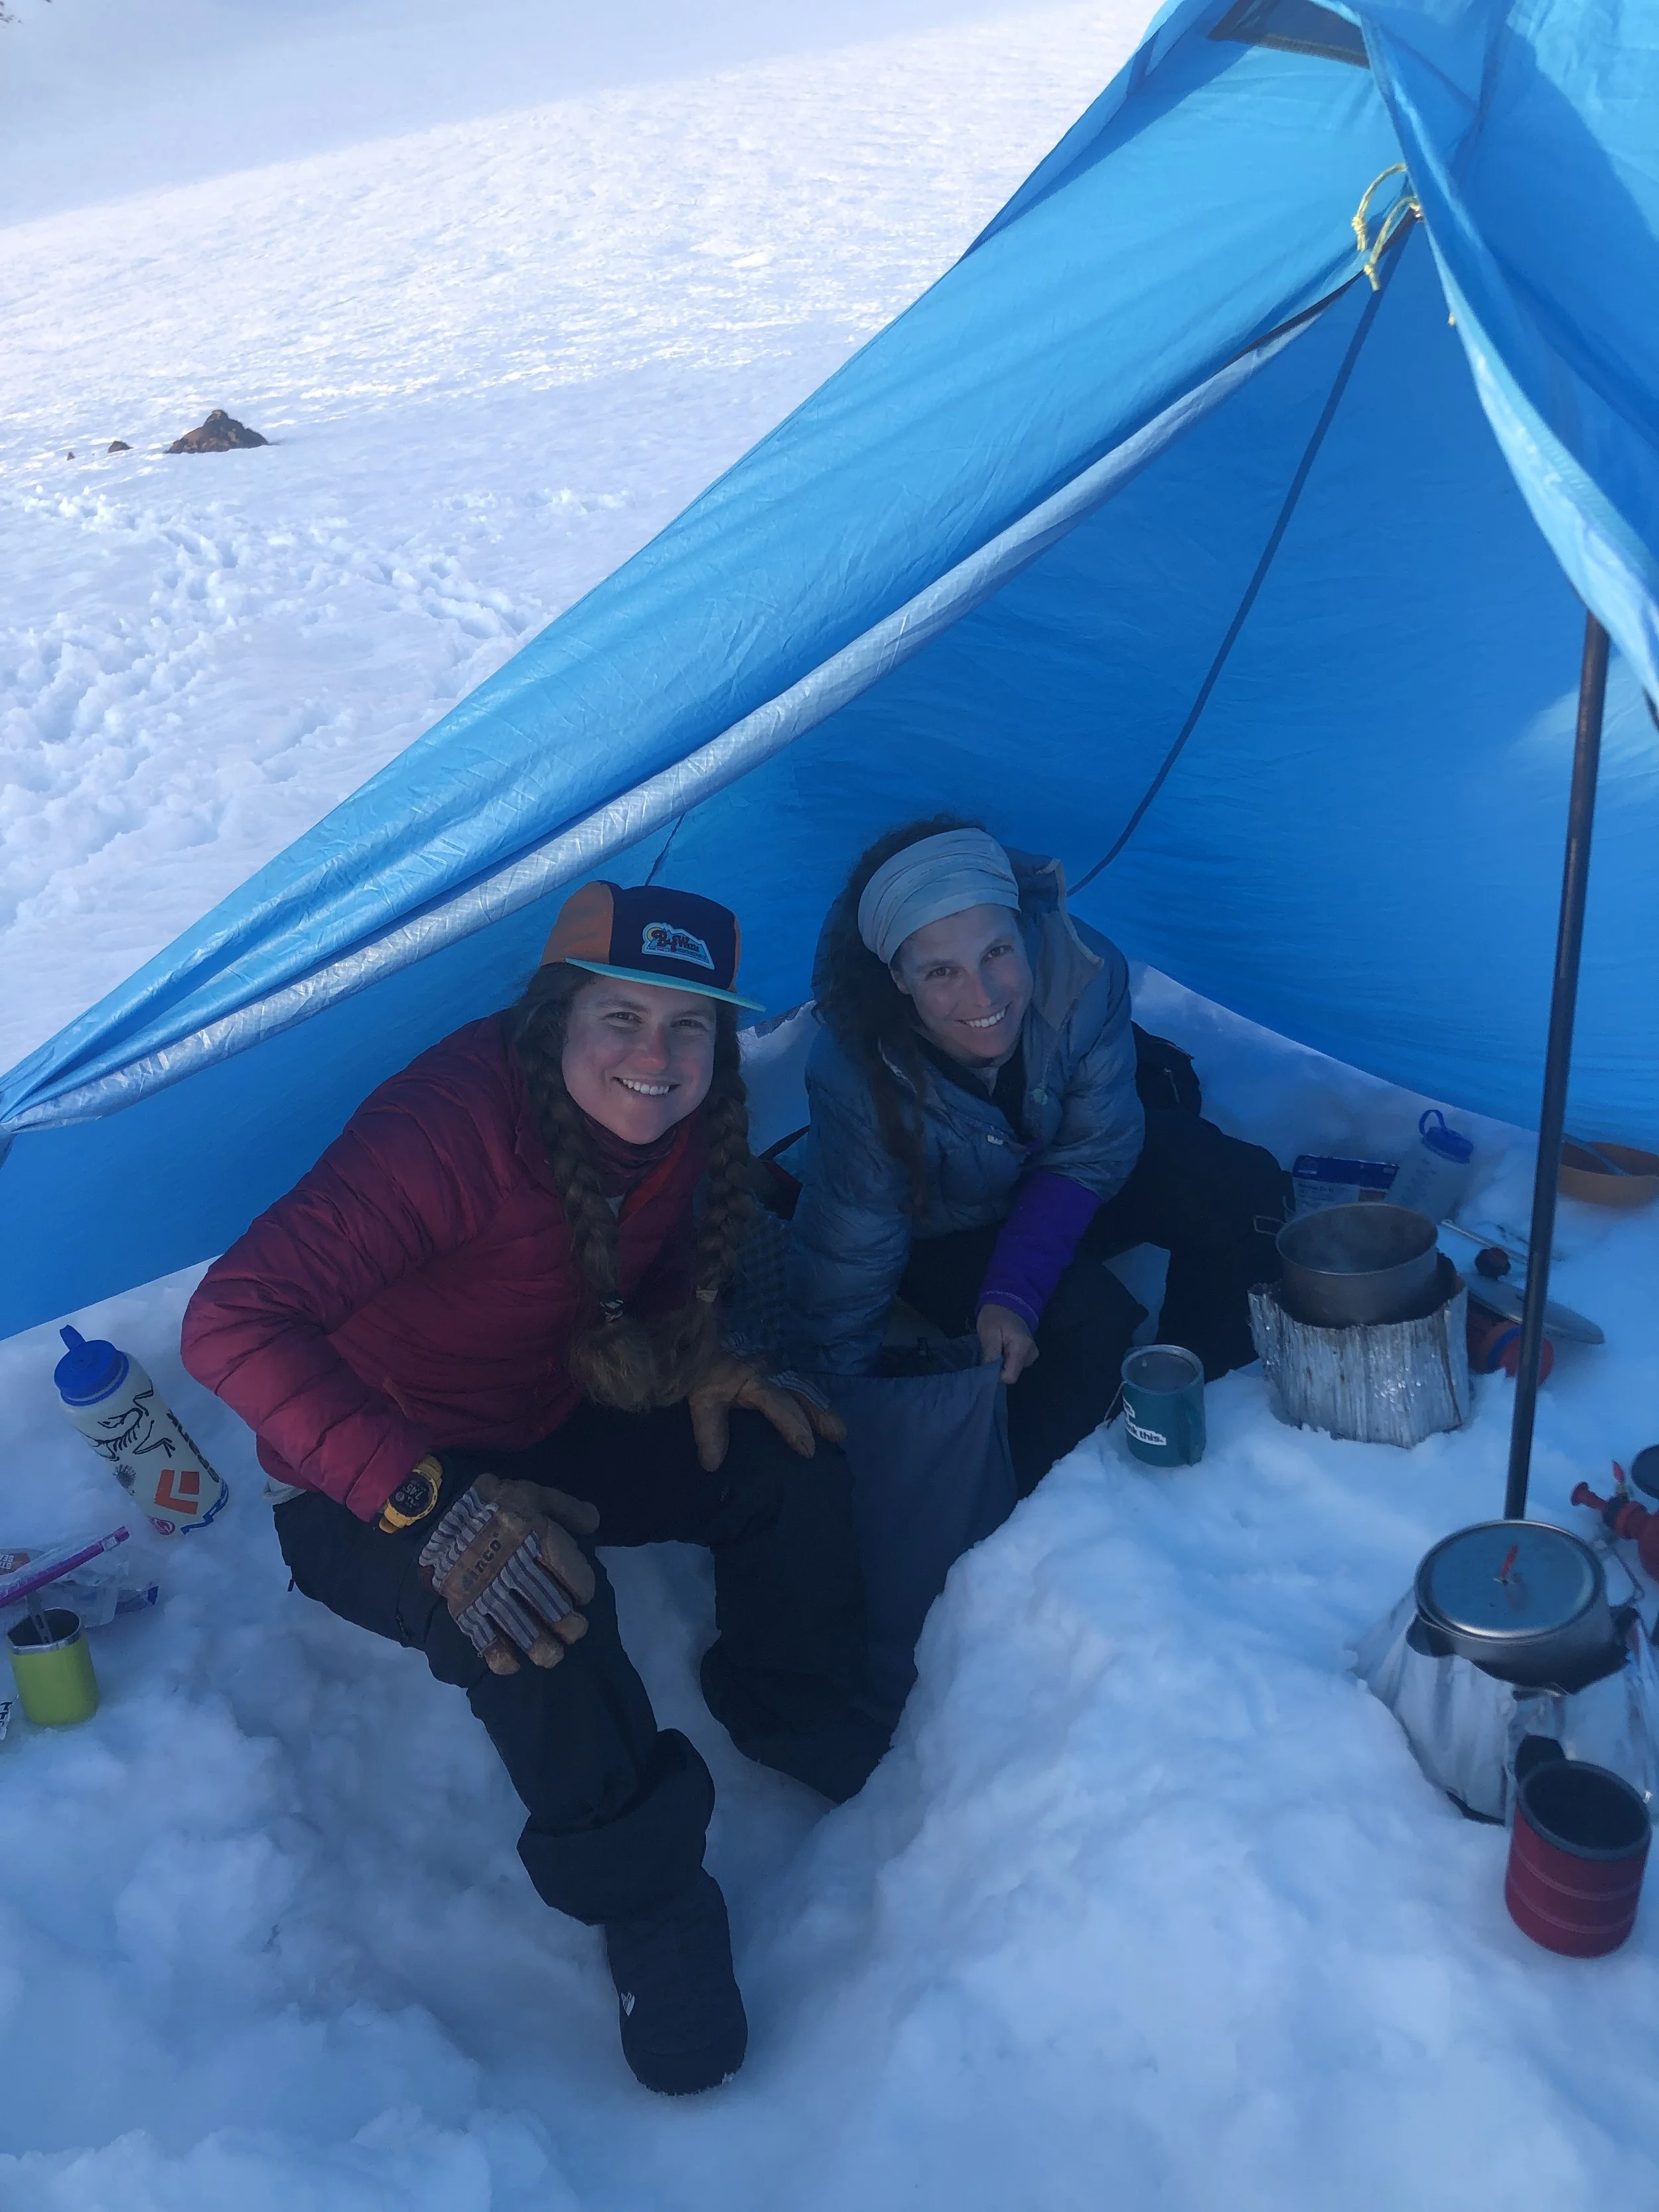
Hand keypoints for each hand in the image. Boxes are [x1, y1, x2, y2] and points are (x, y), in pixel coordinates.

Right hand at [419, 1474, 599, 1675]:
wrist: (439, 1507)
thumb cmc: (493, 1501)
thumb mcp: (534, 1492)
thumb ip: (567, 1508)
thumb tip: (595, 1524)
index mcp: (534, 1536)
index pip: (569, 1571)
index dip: (583, 1587)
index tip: (582, 1596)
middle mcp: (513, 1566)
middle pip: (548, 1604)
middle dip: (567, 1624)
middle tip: (575, 1631)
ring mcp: (487, 1588)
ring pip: (520, 1626)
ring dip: (540, 1646)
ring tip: (553, 1657)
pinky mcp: (465, 1604)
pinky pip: (482, 1635)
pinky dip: (498, 1655)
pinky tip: (512, 1666)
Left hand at [687, 1354, 846, 1471]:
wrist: (697, 1337)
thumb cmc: (701, 1369)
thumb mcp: (701, 1397)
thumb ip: (710, 1429)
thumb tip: (713, 1463)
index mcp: (755, 1380)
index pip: (780, 1406)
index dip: (795, 1427)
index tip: (808, 1450)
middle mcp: (771, 1372)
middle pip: (802, 1392)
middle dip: (822, 1413)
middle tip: (839, 1435)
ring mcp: (775, 1366)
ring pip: (804, 1385)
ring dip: (822, 1406)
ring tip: (838, 1429)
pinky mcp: (773, 1366)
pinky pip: (797, 1381)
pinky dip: (811, 1396)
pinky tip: (818, 1410)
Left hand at [977, 1301, 1039, 1384]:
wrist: (1008, 1301)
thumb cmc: (995, 1316)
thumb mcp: (988, 1334)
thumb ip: (991, 1356)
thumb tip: (989, 1377)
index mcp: (1022, 1348)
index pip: (1010, 1377)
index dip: (996, 1374)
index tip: (987, 1363)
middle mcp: (1031, 1354)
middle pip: (1012, 1374)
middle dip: (999, 1367)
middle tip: (991, 1351)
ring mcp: (1032, 1353)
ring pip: (1013, 1369)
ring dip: (1002, 1362)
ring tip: (996, 1347)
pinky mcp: (1030, 1352)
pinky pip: (1016, 1363)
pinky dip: (1007, 1359)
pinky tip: (1002, 1348)